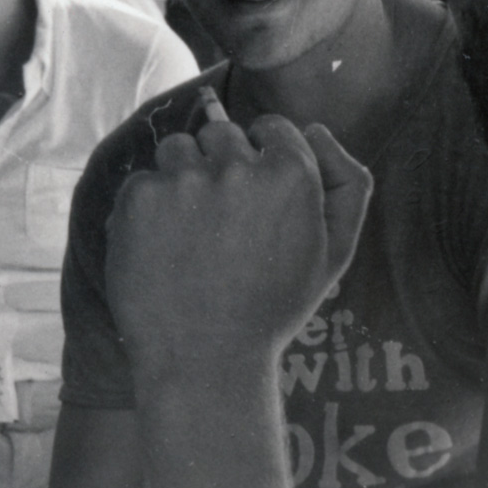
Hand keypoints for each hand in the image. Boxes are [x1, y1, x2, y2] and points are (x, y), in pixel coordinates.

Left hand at [105, 114, 370, 375]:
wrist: (205, 361)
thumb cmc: (274, 308)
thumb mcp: (336, 252)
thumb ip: (348, 183)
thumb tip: (317, 129)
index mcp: (291, 173)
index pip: (271, 127)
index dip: (262, 157)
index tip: (254, 197)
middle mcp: (237, 166)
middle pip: (221, 133)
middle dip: (220, 166)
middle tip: (220, 222)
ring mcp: (183, 179)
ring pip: (177, 148)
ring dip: (180, 178)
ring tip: (188, 233)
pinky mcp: (139, 197)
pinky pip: (142, 180)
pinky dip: (146, 208)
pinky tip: (161, 247)